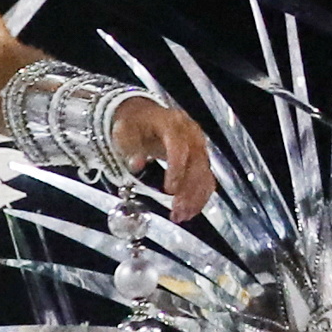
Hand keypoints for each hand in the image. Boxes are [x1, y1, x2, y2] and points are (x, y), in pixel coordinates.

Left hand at [107, 93, 217, 220]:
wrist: (145, 115)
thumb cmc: (134, 124)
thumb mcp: (125, 131)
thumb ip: (131, 147)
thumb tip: (136, 164)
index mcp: (172, 124)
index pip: (180, 147)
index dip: (177, 169)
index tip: (169, 190)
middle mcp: (191, 134)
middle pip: (197, 164)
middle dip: (188, 190)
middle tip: (176, 211)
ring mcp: (199, 146)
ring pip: (204, 173)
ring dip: (195, 197)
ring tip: (181, 216)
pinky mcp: (201, 158)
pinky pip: (206, 178)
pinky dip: (200, 196)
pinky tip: (189, 211)